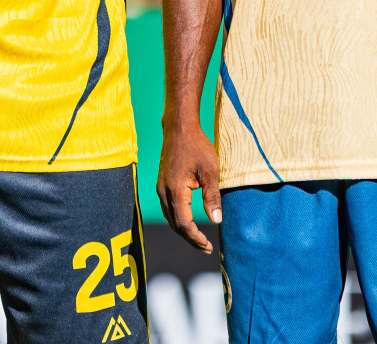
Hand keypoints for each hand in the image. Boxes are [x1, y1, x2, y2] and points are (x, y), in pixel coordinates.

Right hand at [157, 121, 222, 253]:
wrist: (179, 128)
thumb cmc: (197, 147)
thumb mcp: (210, 171)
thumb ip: (212, 197)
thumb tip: (216, 221)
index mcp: (175, 191)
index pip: (184, 224)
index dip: (195, 238)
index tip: (208, 246)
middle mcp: (164, 192)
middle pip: (175, 225)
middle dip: (190, 238)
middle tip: (206, 247)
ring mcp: (160, 188)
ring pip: (170, 218)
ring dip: (183, 231)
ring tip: (198, 239)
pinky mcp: (162, 185)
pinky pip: (168, 209)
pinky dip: (178, 220)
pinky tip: (188, 221)